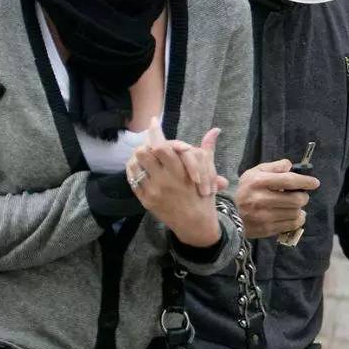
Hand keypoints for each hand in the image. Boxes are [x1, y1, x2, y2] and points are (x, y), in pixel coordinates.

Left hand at [126, 125, 220, 247]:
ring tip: (145, 156)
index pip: (161, 146)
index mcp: (180, 172)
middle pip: (144, 153)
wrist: (195, 226)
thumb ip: (207, 150)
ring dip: (139, 157)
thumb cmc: (203, 198)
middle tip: (150, 144)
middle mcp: (164, 181)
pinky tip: (141, 169)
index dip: (155, 132)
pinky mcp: (145, 200)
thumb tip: (215, 130)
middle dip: (146, 145)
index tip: (153, 122)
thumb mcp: (207, 173)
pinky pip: (133, 180)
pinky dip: (135, 171)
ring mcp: (152, 191)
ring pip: (136, 165)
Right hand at [235, 158, 319, 239]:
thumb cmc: (245, 191)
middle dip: (303, 197)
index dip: (305, 181)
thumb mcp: (254, 173)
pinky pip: (291, 225)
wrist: (229, 214)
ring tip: (294, 206)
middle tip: (301, 196)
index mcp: (259, 182)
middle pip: (295, 200)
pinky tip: (291, 215)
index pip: (288, 181)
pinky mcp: (267, 229)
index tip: (314, 183)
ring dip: (299, 209)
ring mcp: (264, 216)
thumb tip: (289, 165)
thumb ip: (273, 167)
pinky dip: (296, 220)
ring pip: (295, 213)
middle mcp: (261, 199)